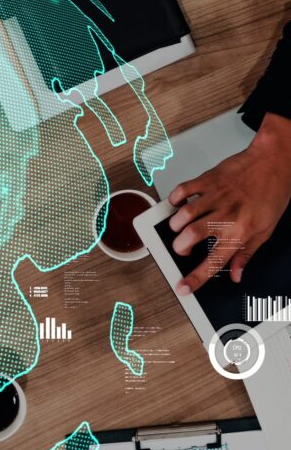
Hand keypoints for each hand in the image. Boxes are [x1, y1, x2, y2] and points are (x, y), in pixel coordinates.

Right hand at [167, 112, 290, 292]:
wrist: (274, 162)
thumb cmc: (272, 193)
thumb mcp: (265, 230)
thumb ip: (246, 254)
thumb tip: (235, 275)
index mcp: (240, 231)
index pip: (214, 261)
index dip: (196, 278)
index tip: (183, 287)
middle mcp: (225, 216)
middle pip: (188, 237)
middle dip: (179, 248)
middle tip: (184, 248)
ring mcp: (214, 197)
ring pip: (181, 216)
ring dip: (176, 226)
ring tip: (181, 227)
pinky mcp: (206, 181)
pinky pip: (181, 192)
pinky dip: (175, 200)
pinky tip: (180, 205)